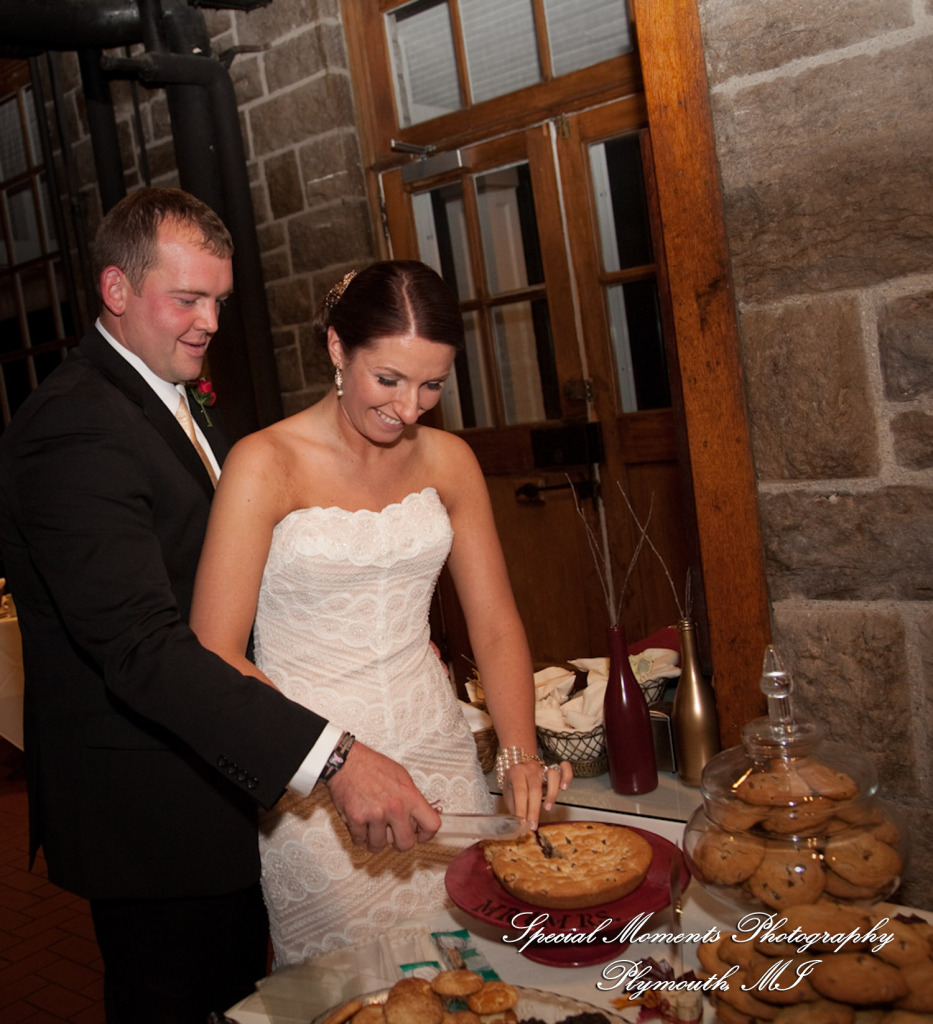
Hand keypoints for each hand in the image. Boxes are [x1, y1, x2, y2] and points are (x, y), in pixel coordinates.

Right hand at [324, 741, 440, 852]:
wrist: (347, 761)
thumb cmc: (373, 766)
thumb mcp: (402, 776)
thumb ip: (411, 798)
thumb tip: (417, 818)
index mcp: (410, 796)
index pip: (431, 825)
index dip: (426, 835)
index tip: (420, 836)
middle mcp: (395, 807)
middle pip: (406, 844)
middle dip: (399, 843)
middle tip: (393, 836)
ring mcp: (375, 814)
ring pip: (379, 846)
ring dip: (375, 840)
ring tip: (373, 830)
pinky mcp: (356, 819)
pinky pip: (360, 841)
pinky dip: (359, 836)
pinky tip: (360, 825)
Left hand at [503, 758, 572, 826]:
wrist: (519, 762)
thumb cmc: (515, 781)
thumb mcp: (509, 792)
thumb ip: (514, 807)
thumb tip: (517, 826)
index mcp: (516, 772)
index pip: (520, 792)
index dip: (521, 809)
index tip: (522, 824)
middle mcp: (531, 768)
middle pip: (535, 789)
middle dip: (534, 810)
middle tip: (533, 825)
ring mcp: (543, 767)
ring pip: (552, 776)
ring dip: (551, 794)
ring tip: (547, 808)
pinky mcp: (554, 768)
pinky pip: (564, 768)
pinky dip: (567, 776)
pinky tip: (564, 787)